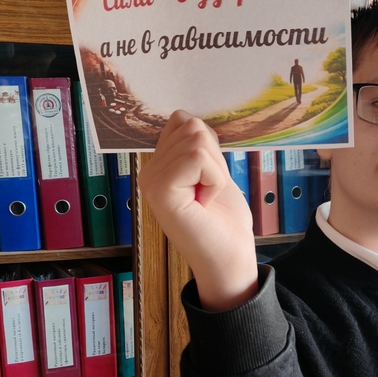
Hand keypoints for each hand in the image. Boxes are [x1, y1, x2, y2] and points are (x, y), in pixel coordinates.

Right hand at [138, 110, 257, 311]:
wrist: (229, 258)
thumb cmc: (224, 220)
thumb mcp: (213, 172)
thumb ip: (199, 146)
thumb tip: (190, 118)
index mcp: (159, 166)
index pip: (181, 121)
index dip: (208, 145)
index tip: (208, 178)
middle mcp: (148, 172)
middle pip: (190, 126)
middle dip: (213, 158)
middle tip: (208, 191)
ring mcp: (151, 181)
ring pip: (196, 140)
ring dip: (215, 170)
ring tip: (206, 197)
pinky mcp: (161, 190)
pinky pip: (198, 158)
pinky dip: (214, 178)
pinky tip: (205, 202)